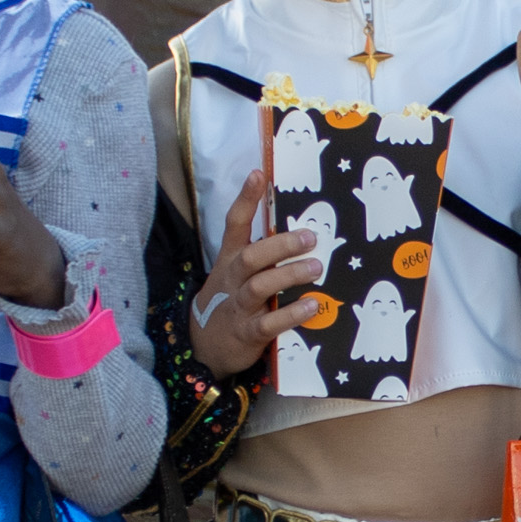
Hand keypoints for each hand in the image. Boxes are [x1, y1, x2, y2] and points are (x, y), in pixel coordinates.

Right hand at [190, 169, 323, 378]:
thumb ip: (262, 255)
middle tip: (310, 237)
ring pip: (260, 286)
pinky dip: (290, 314)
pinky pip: (268, 323)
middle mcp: (233, 279)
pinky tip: (311, 306)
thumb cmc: (231, 301)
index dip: (245, 199)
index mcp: (230, 259)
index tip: (258, 174)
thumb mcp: (237, 274)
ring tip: (316, 268)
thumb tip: (299, 230)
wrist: (204, 347)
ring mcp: (238, 306)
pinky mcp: (247, 333)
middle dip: (280, 245)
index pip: (235, 224)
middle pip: (251, 256)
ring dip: (289, 275)